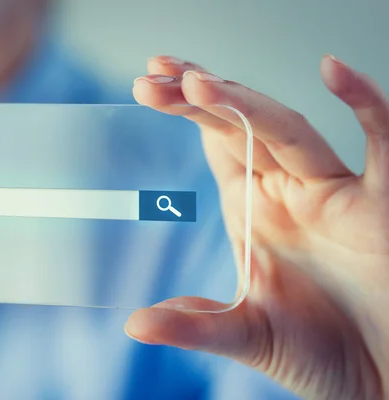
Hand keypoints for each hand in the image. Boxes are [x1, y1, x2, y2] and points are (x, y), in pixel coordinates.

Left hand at [125, 55, 388, 399]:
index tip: (148, 86)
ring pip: (287, 128)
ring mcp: (333, 193)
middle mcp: (289, 192)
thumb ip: (195, 324)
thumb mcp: (246, 334)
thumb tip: (134, 324)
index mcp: (254, 209)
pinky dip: (365, 104)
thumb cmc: (318, 354)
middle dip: (197, 96)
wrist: (378, 379)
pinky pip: (380, 143)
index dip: (185, 111)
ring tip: (195, 82)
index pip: (216, 143)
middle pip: (239, 125)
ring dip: (244, 101)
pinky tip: (335, 71)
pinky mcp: (382, 204)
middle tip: (154, 75)